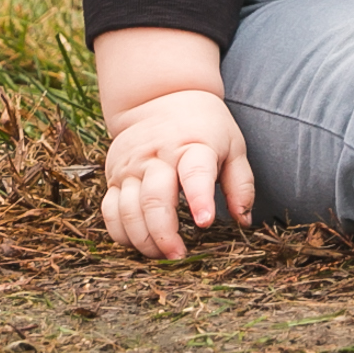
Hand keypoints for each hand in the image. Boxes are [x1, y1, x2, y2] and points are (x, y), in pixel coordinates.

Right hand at [99, 88, 253, 258]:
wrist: (160, 97)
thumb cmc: (203, 128)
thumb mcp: (232, 146)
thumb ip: (240, 184)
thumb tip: (244, 221)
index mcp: (191, 146)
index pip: (194, 172)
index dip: (199, 199)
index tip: (205, 223)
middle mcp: (156, 155)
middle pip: (153, 198)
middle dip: (164, 233)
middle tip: (180, 255)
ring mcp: (130, 166)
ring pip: (128, 210)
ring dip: (143, 240)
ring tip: (163, 254)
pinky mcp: (113, 175)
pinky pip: (109, 211)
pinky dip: (121, 233)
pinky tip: (139, 243)